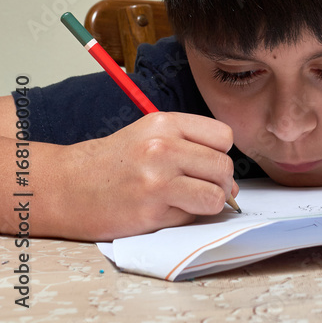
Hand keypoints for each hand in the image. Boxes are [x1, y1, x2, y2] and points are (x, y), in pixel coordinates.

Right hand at [56, 111, 238, 240]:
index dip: (221, 153)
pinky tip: (168, 211)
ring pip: (215, 196)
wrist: (70, 186)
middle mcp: (163, 147)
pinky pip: (192, 217)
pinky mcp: (151, 212)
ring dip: (210, 203)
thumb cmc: (116, 162)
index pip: (223, 136)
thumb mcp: (151, 134)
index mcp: (165, 123)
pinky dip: (187, 218)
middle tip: (205, 188)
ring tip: (191, 201)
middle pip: (223, 167)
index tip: (209, 163)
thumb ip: (190, 145)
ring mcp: (157, 181)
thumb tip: (230, 181)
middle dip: (221, 182)